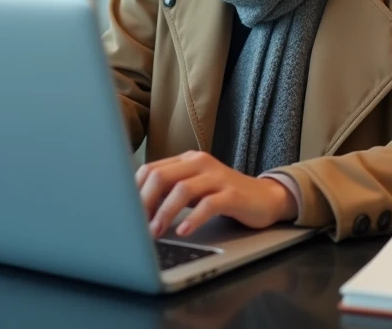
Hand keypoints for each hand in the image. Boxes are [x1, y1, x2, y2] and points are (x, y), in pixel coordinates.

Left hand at [136, 151, 296, 237]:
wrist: (265, 198)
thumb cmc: (223, 196)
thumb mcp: (194, 190)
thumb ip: (170, 192)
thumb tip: (136, 209)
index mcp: (186, 160)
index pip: (150, 169)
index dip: (135, 192)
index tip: (126, 214)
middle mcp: (200, 163)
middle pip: (161, 176)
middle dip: (144, 202)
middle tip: (137, 225)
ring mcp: (217, 177)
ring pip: (182, 189)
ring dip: (164, 213)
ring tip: (156, 232)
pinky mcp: (232, 194)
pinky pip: (208, 204)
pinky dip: (193, 219)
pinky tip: (185, 231)